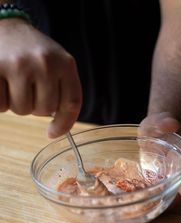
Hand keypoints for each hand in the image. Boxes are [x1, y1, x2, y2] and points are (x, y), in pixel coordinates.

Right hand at [0, 18, 81, 137]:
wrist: (6, 27)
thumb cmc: (33, 53)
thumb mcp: (57, 64)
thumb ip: (62, 91)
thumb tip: (55, 132)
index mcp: (65, 63)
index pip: (71, 103)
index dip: (64, 123)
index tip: (53, 133)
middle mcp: (45, 63)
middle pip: (43, 110)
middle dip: (35, 106)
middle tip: (28, 87)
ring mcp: (19, 65)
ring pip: (22, 110)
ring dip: (17, 104)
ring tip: (14, 84)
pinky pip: (1, 105)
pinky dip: (1, 102)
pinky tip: (2, 83)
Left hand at [139, 113, 180, 205]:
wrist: (156, 130)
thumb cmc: (159, 124)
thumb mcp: (160, 120)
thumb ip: (165, 121)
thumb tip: (170, 124)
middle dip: (175, 199)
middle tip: (163, 209)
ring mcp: (171, 176)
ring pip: (171, 192)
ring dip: (163, 202)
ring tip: (149, 210)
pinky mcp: (159, 180)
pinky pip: (159, 192)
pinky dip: (151, 198)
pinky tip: (139, 203)